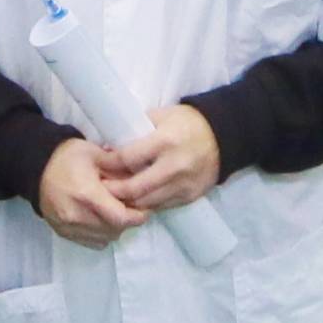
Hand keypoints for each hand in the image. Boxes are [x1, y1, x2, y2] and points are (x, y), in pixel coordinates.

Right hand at [36, 136, 147, 245]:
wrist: (36, 167)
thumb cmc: (68, 157)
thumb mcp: (95, 153)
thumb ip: (119, 168)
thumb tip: (142, 180)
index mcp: (86, 194)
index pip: (121, 218)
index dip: (137, 216)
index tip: (144, 207)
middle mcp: (76, 215)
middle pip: (115, 230)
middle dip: (128, 221)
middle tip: (132, 207)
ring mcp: (68, 227)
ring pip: (105, 238)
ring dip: (115, 228)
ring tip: (115, 212)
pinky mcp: (63, 233)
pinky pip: (92, 242)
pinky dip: (101, 234)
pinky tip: (101, 219)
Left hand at [92, 103, 223, 216]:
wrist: (223, 136)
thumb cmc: (188, 122)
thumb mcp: (162, 116)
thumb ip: (137, 130)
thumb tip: (109, 145)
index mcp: (165, 142)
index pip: (128, 158)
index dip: (109, 163)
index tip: (98, 163)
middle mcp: (174, 166)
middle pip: (134, 188)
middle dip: (113, 190)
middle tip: (100, 187)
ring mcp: (184, 184)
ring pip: (146, 203)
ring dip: (127, 201)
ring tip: (114, 195)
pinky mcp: (190, 196)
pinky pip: (161, 206)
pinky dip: (146, 204)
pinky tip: (136, 198)